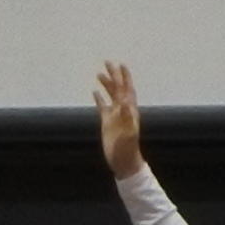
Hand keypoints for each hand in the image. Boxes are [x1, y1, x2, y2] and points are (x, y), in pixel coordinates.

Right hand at [93, 60, 144, 180]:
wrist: (124, 162)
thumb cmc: (128, 150)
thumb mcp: (129, 134)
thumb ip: (128, 118)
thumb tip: (126, 102)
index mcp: (130, 111)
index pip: (127, 90)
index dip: (125, 78)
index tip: (121, 65)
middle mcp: (123, 111)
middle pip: (118, 89)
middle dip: (114, 76)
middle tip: (108, 62)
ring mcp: (115, 116)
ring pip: (110, 96)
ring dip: (106, 85)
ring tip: (99, 74)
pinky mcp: (107, 123)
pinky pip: (102, 107)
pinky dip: (99, 99)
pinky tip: (94, 92)